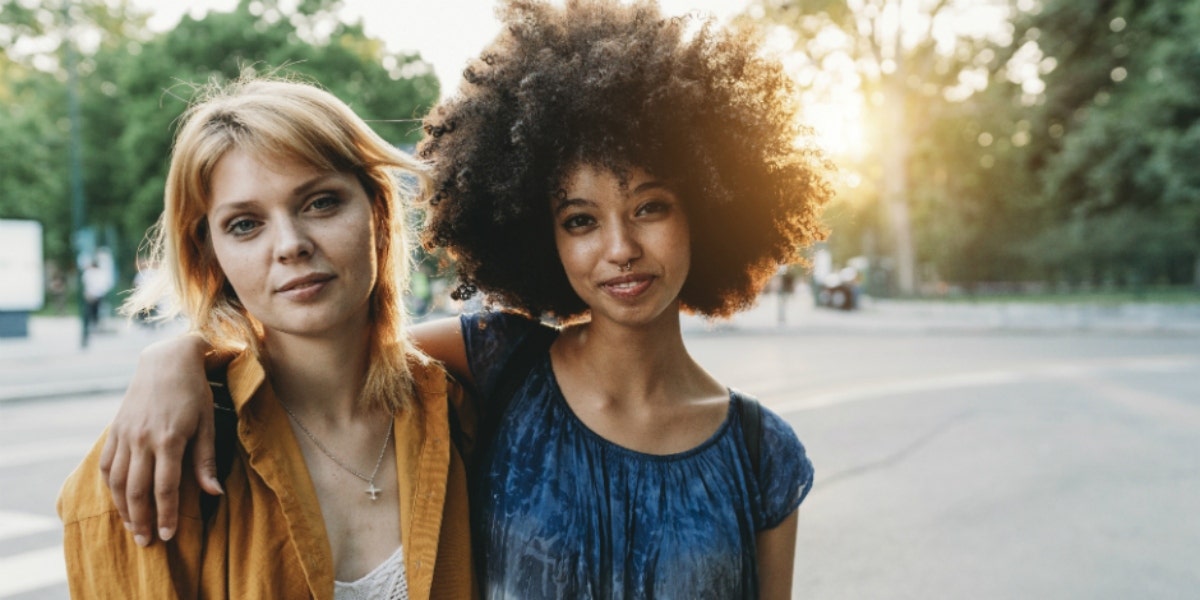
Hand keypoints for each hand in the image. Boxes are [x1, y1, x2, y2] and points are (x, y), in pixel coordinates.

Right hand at [99, 334, 216, 546]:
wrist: (166, 360)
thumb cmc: (194, 392)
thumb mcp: (208, 423)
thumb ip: (205, 460)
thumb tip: (215, 493)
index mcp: (169, 439)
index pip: (165, 488)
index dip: (167, 514)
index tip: (168, 536)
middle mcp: (142, 439)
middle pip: (136, 490)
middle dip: (141, 520)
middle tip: (147, 542)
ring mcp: (125, 434)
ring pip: (116, 481)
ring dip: (123, 508)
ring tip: (133, 528)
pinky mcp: (115, 429)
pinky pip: (106, 464)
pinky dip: (110, 486)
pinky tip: (119, 499)